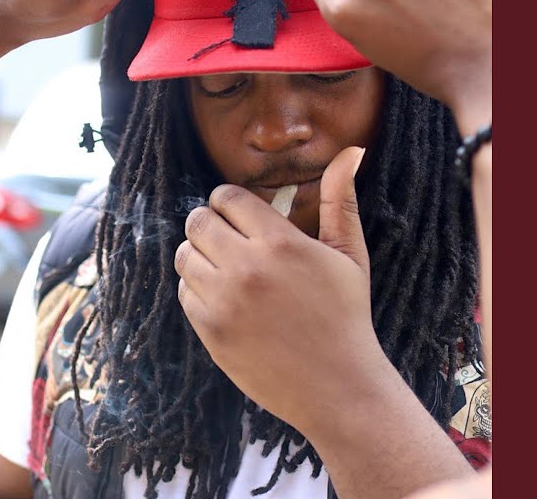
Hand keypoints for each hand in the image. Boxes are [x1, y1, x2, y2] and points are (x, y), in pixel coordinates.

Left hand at [176, 146, 386, 432]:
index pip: (226, 197)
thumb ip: (340, 198)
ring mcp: (223, 300)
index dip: (232, 203)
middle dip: (211, 225)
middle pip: (197, 221)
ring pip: (184, 255)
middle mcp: (246, 267)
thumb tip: (352, 150)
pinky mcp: (209, 330)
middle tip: (230, 241)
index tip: (243, 217)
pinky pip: (184, 292)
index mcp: (280, 242)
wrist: (338, 386)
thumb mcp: (348, 253)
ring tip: (228, 270)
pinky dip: (198, 292)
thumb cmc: (346, 314)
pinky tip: (227, 301)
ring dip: (201, 257)